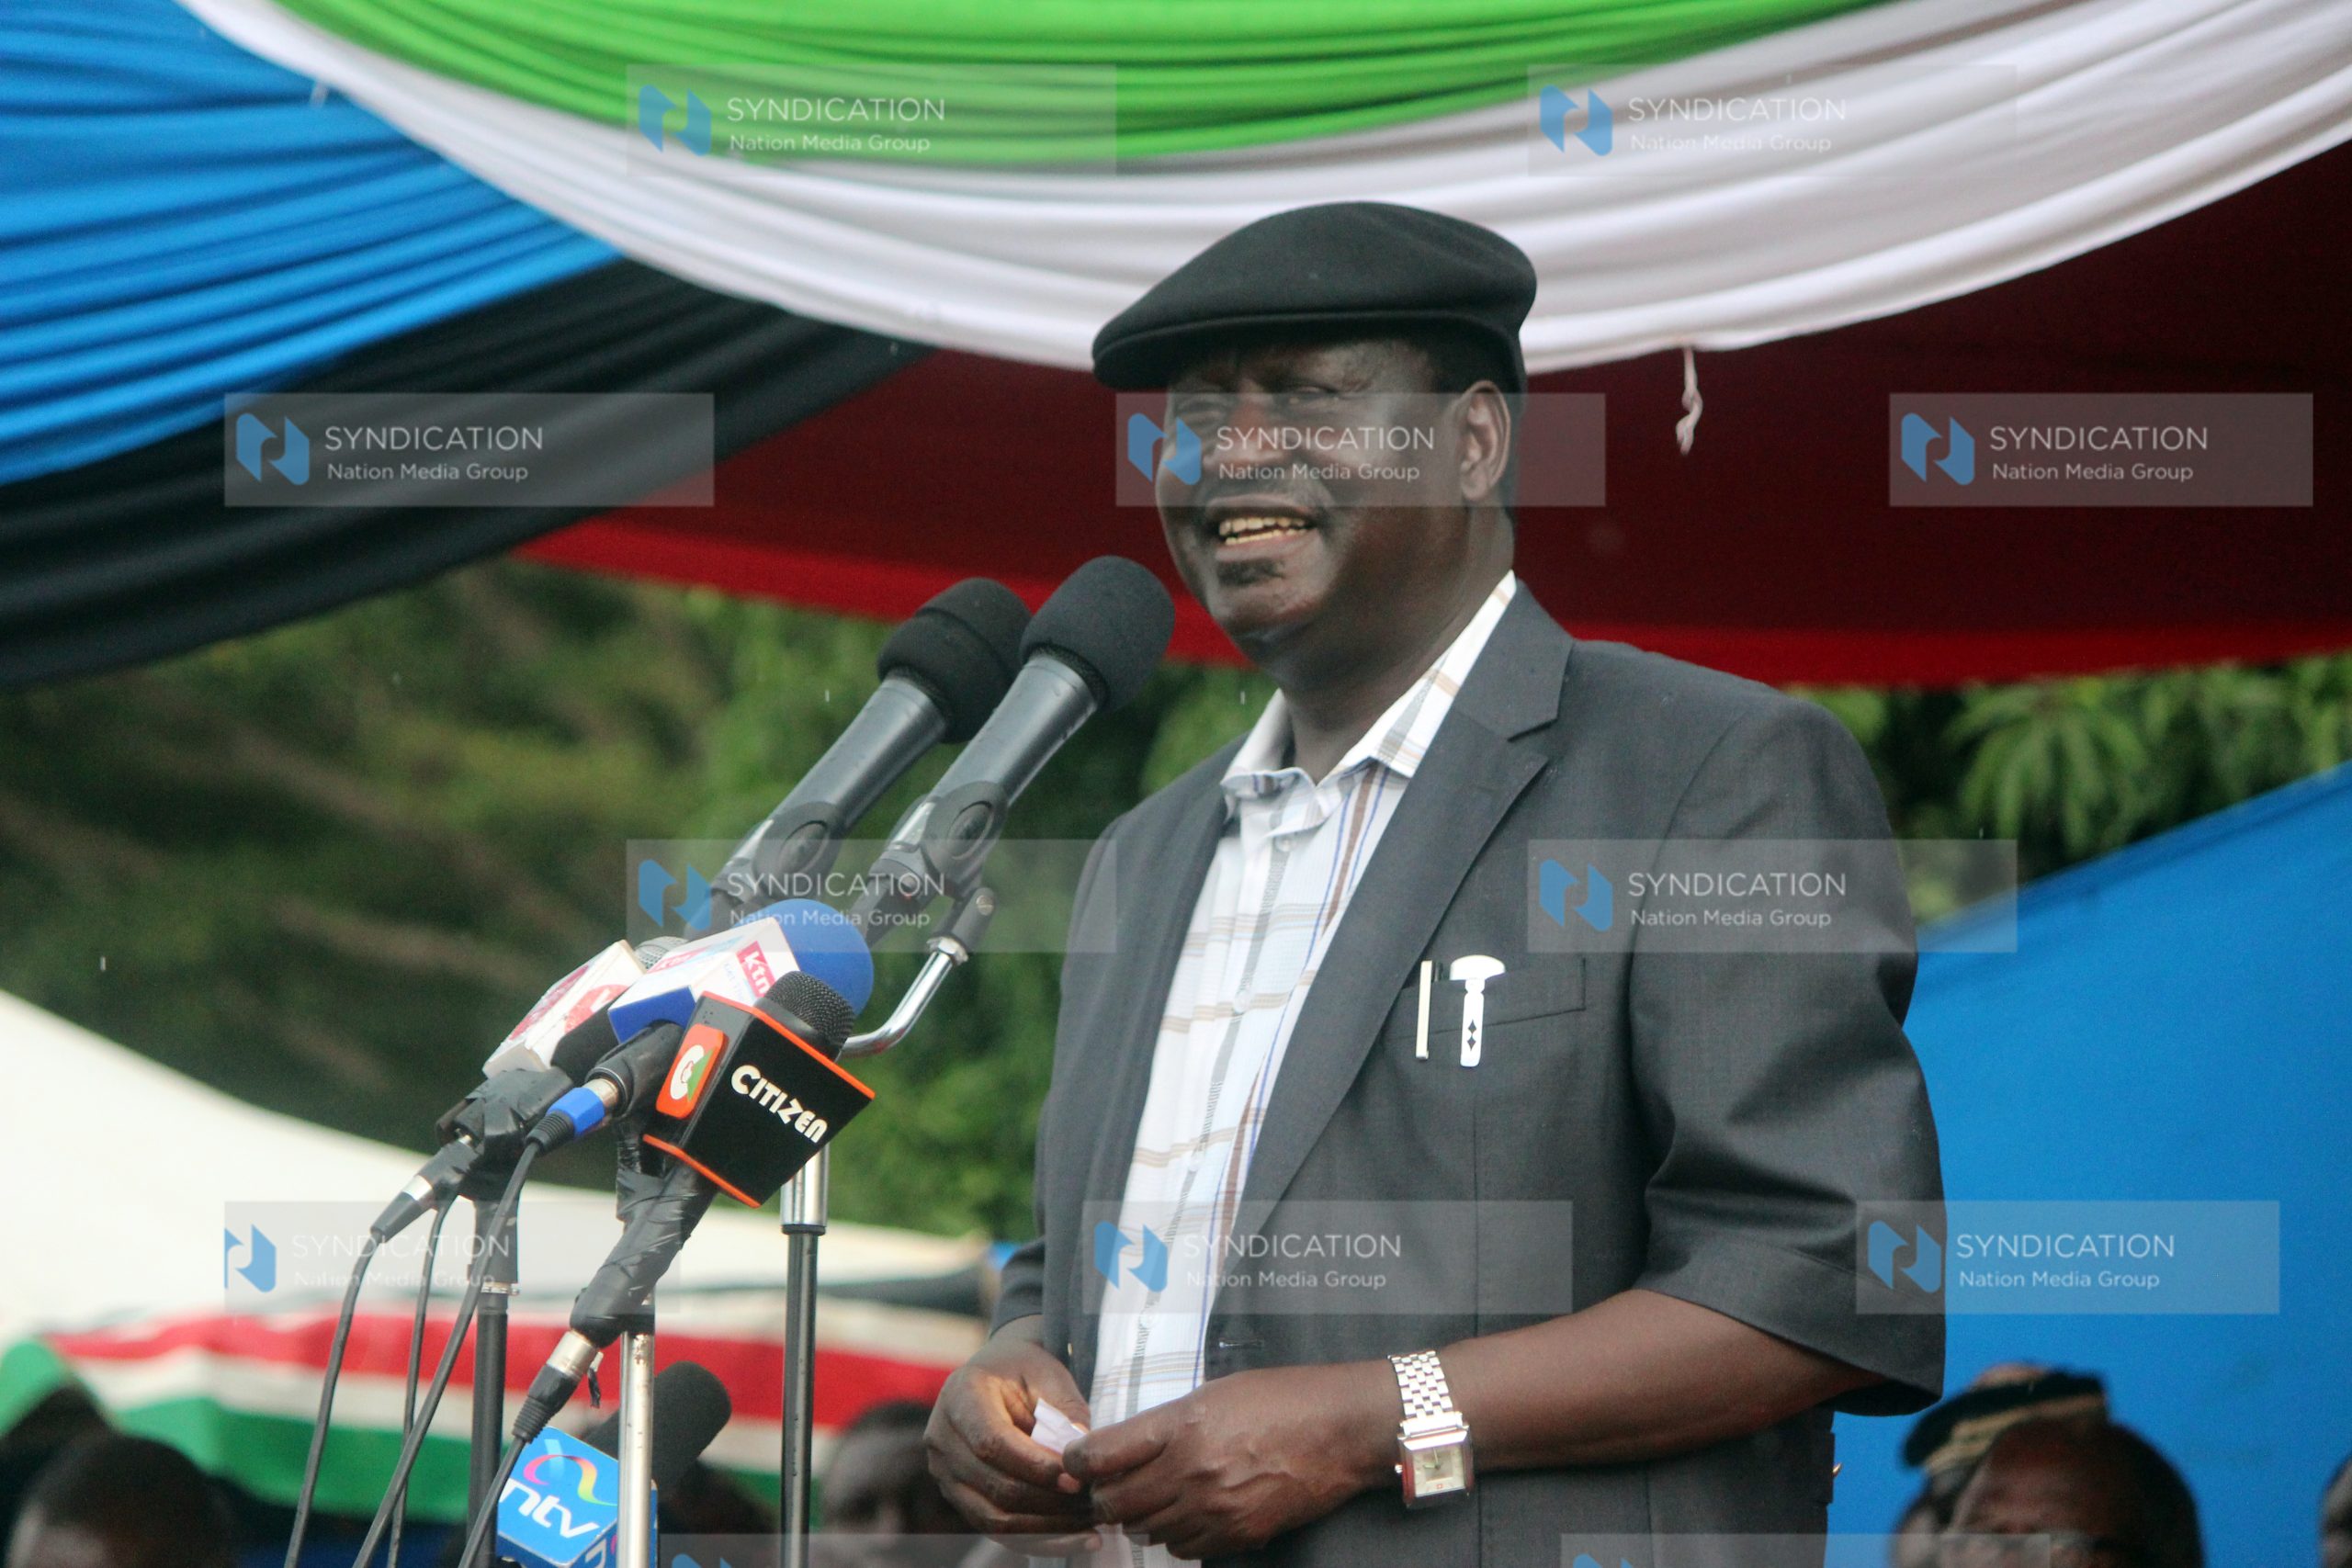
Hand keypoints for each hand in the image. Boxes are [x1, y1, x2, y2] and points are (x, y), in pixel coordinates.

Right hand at [925, 1318, 1100, 1554]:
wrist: (998, 1374)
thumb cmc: (1026, 1370)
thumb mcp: (1048, 1373)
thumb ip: (1065, 1408)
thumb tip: (1082, 1451)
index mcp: (960, 1396)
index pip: (991, 1442)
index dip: (1034, 1466)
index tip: (1076, 1479)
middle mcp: (942, 1437)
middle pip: (993, 1485)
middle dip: (1047, 1501)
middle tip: (1092, 1505)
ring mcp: (945, 1472)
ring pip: (993, 1517)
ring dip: (1045, 1527)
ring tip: (1089, 1526)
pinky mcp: (959, 1496)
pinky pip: (996, 1529)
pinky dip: (1037, 1539)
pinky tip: (1075, 1538)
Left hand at [1064, 1362, 1392, 1560]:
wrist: (1342, 1429)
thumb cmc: (1282, 1399)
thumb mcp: (1214, 1393)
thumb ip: (1166, 1424)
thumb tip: (1126, 1450)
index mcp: (1181, 1425)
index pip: (1102, 1455)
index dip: (1078, 1461)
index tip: (1078, 1461)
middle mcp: (1191, 1471)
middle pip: (1115, 1502)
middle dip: (1104, 1496)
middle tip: (1109, 1487)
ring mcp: (1214, 1509)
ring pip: (1146, 1531)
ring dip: (1140, 1518)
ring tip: (1151, 1499)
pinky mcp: (1238, 1534)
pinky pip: (1183, 1548)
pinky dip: (1174, 1536)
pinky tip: (1185, 1515)